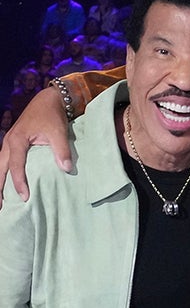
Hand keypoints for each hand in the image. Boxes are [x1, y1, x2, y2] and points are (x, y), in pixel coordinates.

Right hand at [0, 87, 71, 209]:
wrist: (48, 101)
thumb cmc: (52, 116)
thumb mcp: (59, 132)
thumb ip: (61, 151)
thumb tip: (66, 169)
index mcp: (17, 141)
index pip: (16, 166)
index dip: (19, 182)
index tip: (24, 197)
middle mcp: (8, 142)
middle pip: (0, 168)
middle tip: (0, 206)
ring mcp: (9, 143)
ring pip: (0, 165)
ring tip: (0, 200)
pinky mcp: (13, 144)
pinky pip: (5, 161)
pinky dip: (4, 173)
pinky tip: (6, 185)